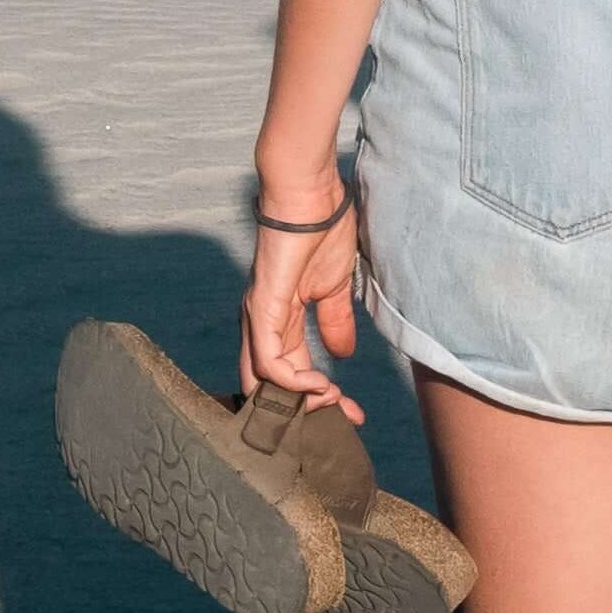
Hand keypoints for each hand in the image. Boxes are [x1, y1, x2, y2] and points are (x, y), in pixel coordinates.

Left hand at [239, 165, 364, 420]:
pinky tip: (322, 384)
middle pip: (272, 386)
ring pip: (264, 381)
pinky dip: (293, 380)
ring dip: (302, 400)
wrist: (311, 194)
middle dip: (308, 410)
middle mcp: (261, 325)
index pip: (292, 372)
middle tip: (347, 418)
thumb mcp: (335, 286)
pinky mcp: (262, 308)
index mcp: (279, 320)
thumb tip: (341, 354)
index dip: (320, 396)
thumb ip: (335, 321)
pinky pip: (268, 359)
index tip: (353, 411)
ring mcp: (258, 318)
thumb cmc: (322, 229)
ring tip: (335, 401)